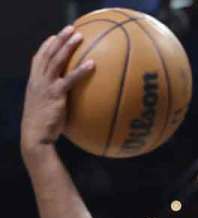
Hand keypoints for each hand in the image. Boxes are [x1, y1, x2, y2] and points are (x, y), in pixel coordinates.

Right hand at [21, 25, 93, 157]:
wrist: (35, 137)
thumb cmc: (44, 128)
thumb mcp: (48, 110)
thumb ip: (57, 101)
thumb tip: (73, 103)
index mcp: (34, 82)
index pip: (38, 59)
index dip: (46, 46)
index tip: (55, 37)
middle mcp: (38, 80)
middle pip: (48, 53)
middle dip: (59, 39)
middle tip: (71, 29)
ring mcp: (45, 86)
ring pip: (56, 61)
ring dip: (68, 46)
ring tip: (79, 36)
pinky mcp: (55, 95)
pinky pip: (69, 79)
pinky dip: (81, 70)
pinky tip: (92, 63)